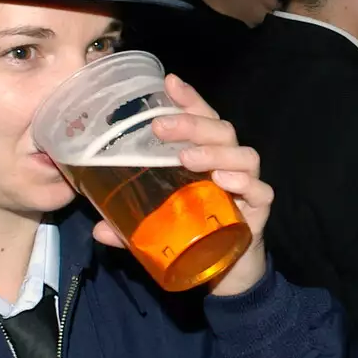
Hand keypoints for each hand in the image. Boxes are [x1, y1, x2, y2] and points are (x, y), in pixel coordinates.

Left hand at [90, 74, 272, 297]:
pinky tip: (224, 184)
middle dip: (192, 124)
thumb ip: (130, 225)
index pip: (201, 119)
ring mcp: (248, 186)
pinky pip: (261, 191)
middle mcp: (229, 165)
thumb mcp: (157, 226)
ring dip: (215, 153)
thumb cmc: (194, 235)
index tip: (168, 82)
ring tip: (187, 159)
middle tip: (159, 128)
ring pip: (243, 155)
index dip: (188, 99)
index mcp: (206, 158)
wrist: (227, 274)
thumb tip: (97, 230)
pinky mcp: (260, 211)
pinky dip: (245, 184)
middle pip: (221, 130)